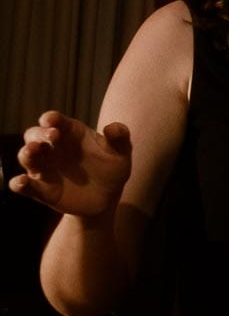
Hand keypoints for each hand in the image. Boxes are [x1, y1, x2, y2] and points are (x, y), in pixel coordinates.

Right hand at [9, 110, 131, 217]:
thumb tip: (112, 128)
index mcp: (70, 133)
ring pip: (26, 156)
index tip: (52, 120)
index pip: (55, 121)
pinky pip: (24, 185)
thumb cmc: (112, 167)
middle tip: (53, 136)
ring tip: (33, 151)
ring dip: (27, 153)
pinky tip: (22, 182)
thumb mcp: (121, 152)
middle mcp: (52, 148)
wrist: (108, 197)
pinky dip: (19, 183)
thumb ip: (119, 138)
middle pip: (35, 135)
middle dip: (40, 134)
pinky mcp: (41, 189)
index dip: (51, 118)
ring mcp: (44, 168)